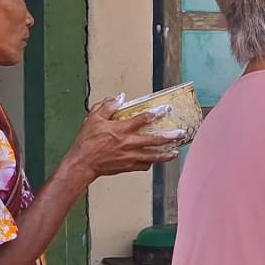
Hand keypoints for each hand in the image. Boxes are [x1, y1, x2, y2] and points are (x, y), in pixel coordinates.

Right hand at [63, 96, 184, 179]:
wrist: (82, 163)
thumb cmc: (86, 141)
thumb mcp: (93, 119)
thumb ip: (107, 106)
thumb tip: (119, 97)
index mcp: (121, 130)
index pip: (143, 119)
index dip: (156, 113)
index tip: (166, 109)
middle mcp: (129, 143)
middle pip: (155, 140)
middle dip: (170, 137)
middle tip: (181, 134)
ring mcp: (130, 156)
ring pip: (153, 156)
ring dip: (166, 154)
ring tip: (175, 152)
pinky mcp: (128, 166)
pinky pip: (144, 165)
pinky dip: (150, 163)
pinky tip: (155, 160)